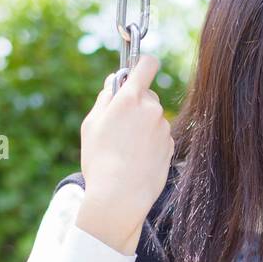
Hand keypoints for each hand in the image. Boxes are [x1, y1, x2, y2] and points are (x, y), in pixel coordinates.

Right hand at [77, 54, 174, 254]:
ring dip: (144, 126)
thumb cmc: (100, 161)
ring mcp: (164, 129)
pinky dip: (151, 143)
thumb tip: (114, 82)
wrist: (120, 197)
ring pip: (154, 118)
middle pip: (148, 95)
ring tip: (126, 149)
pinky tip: (137, 159)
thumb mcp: (91, 125)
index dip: (143, 64)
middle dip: (136, 104)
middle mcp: (151, 109)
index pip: (147, 64)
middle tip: (119, 125)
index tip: (139, 71)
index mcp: (130, 98)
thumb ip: (105, 98)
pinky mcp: (171, 147)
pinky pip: (160, 137)